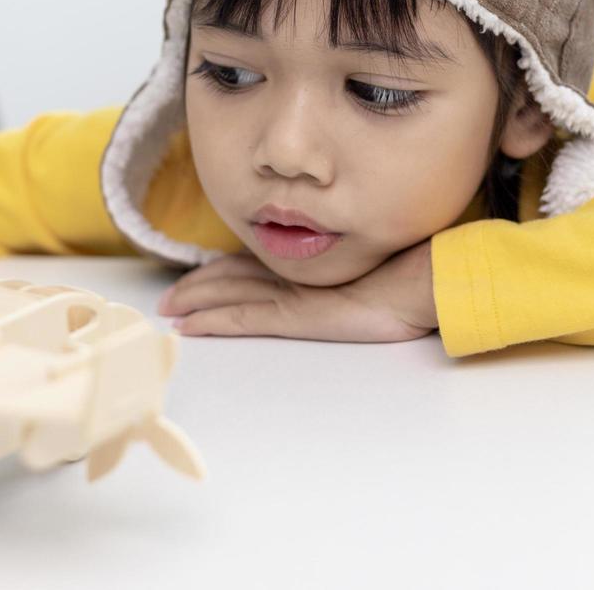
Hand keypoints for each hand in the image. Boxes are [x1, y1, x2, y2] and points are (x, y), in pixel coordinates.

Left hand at [155, 239, 438, 342]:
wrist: (426, 282)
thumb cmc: (411, 280)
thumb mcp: (374, 279)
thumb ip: (348, 277)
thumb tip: (351, 284)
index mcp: (310, 266)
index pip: (252, 265)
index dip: (219, 270)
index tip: (196, 277)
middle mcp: (295, 275)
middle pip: (231, 276)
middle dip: (196, 286)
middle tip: (167, 298)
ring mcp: (293, 294)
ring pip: (228, 294)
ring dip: (194, 302)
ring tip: (167, 312)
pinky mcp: (295, 314)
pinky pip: (242, 317)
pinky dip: (211, 321)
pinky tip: (188, 328)